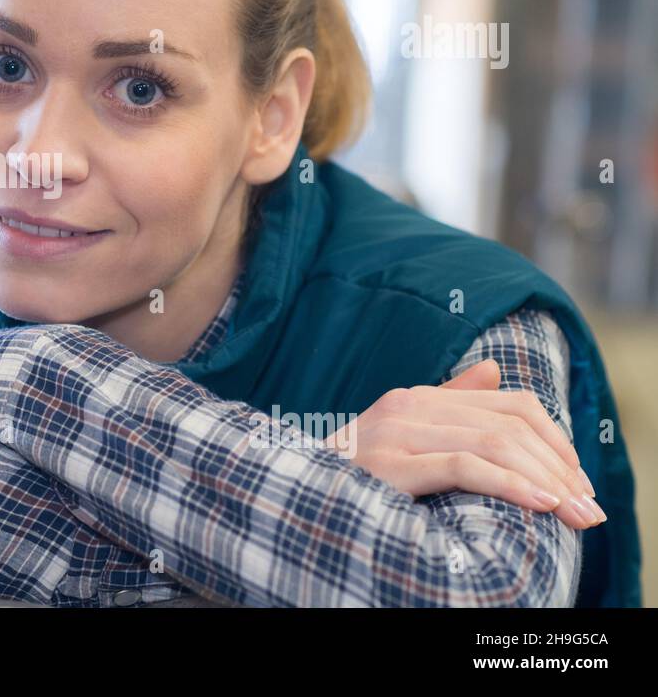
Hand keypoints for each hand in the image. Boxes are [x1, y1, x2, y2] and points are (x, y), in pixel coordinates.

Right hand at [321, 359, 604, 528]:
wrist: (294, 499)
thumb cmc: (352, 478)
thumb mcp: (403, 438)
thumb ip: (448, 405)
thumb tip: (493, 370)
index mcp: (416, 398)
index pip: (508, 404)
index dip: (554, 440)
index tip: (577, 481)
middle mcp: (407, 405)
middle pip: (509, 425)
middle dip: (559, 468)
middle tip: (589, 508)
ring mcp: (395, 432)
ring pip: (493, 443)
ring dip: (544, 480)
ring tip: (572, 512)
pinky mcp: (390, 463)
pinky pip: (464, 466)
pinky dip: (509, 485)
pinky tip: (538, 503)